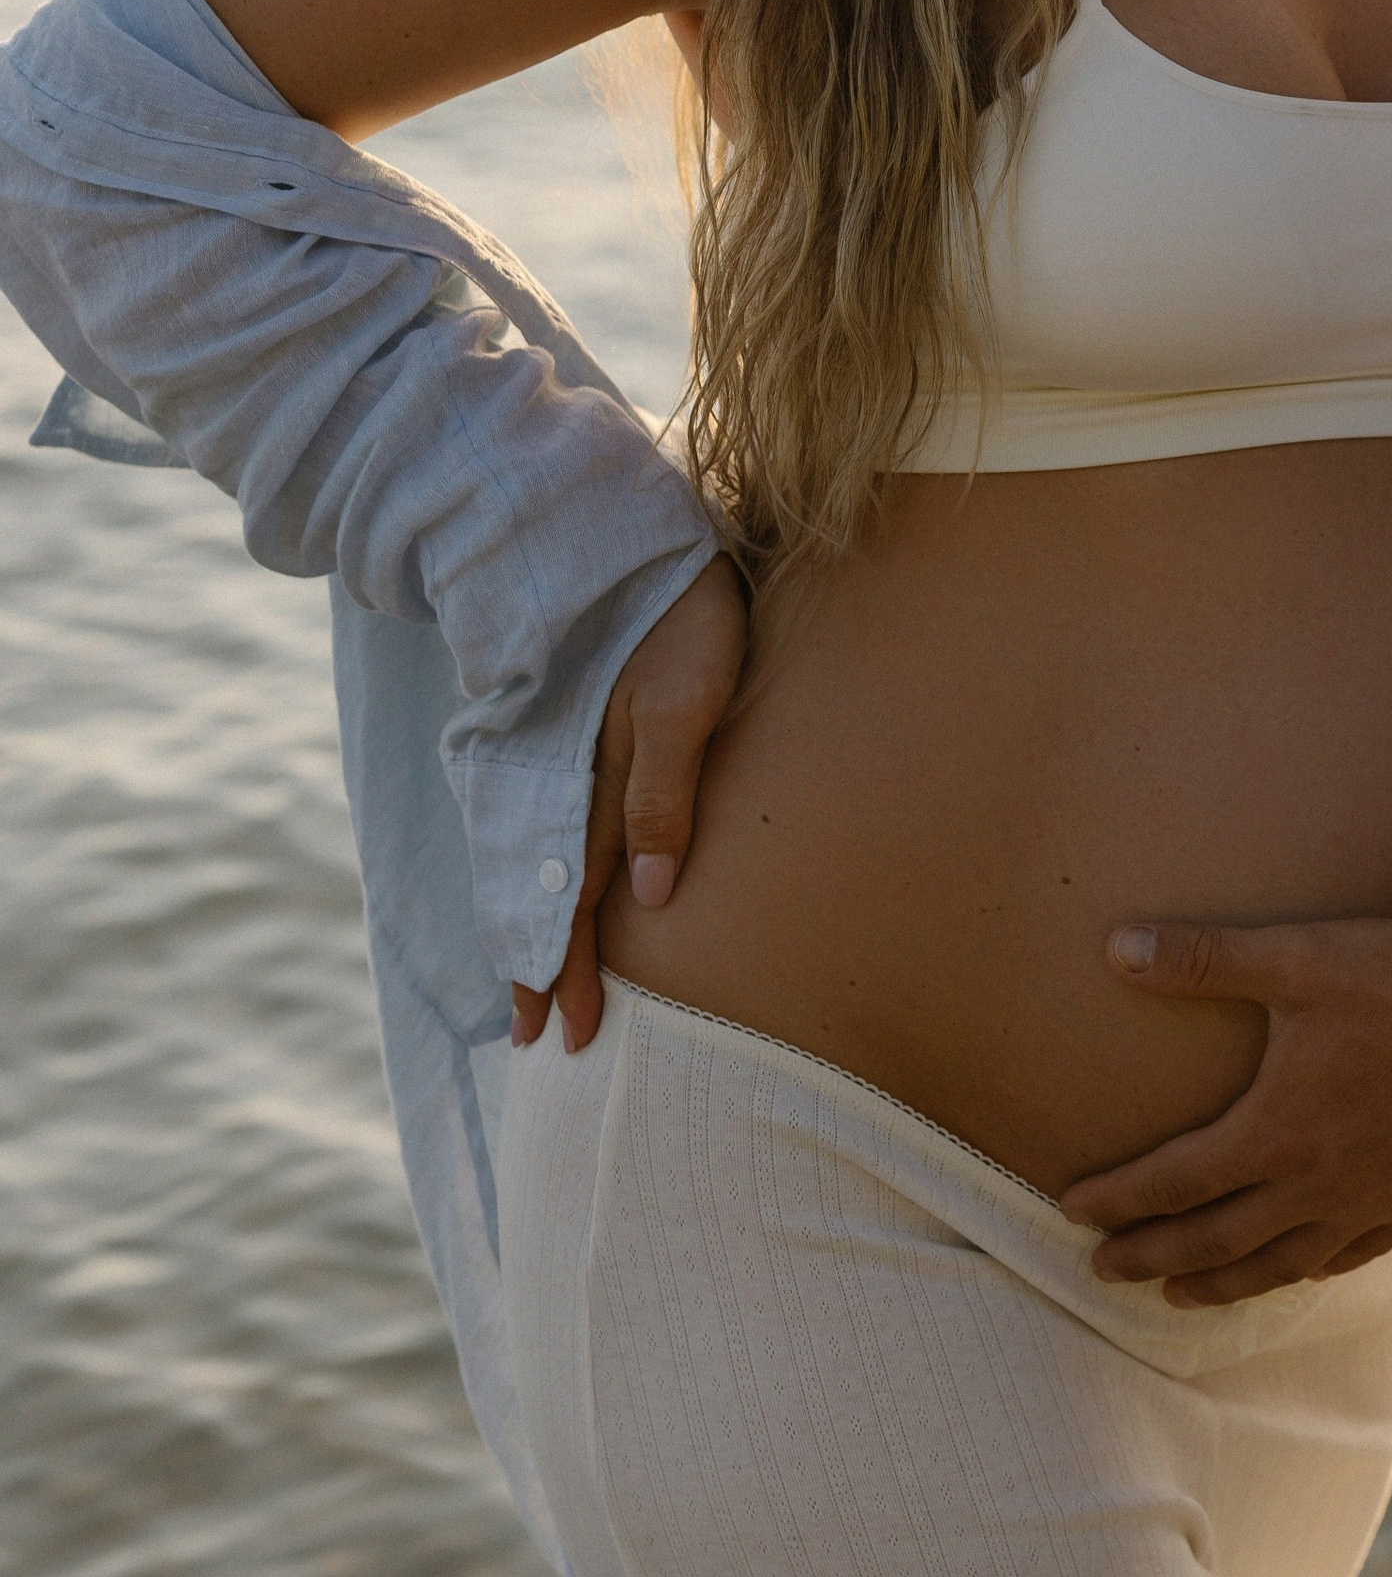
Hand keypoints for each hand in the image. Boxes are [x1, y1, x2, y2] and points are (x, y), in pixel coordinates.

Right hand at [510, 553, 748, 1054]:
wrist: (616, 533)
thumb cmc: (681, 616)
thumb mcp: (688, 701)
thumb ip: (665, 793)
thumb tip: (652, 895)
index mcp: (597, 779)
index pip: (577, 897)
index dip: (568, 965)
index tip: (562, 1033)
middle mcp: (564, 776)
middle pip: (546, 890)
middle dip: (540, 966)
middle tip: (533, 1044)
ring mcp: (553, 752)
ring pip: (528, 862)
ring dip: (525, 926)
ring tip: (521, 988)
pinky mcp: (554, 729)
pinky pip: (527, 822)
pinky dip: (519, 873)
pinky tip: (522, 895)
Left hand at [1058, 900, 1391, 1305]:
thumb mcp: (1297, 957)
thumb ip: (1202, 959)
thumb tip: (1113, 949)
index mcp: (1277, 1132)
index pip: (1175, 1180)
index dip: (1117, 1197)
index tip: (1069, 1208)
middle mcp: (1317, 1184)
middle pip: (1216, 1238)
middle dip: (1151, 1255)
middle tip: (1099, 1272)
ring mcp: (1371, 1200)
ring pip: (1280, 1262)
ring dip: (1222, 1282)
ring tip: (1180, 1296)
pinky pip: (1351, 1254)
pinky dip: (1309, 1269)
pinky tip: (1301, 1269)